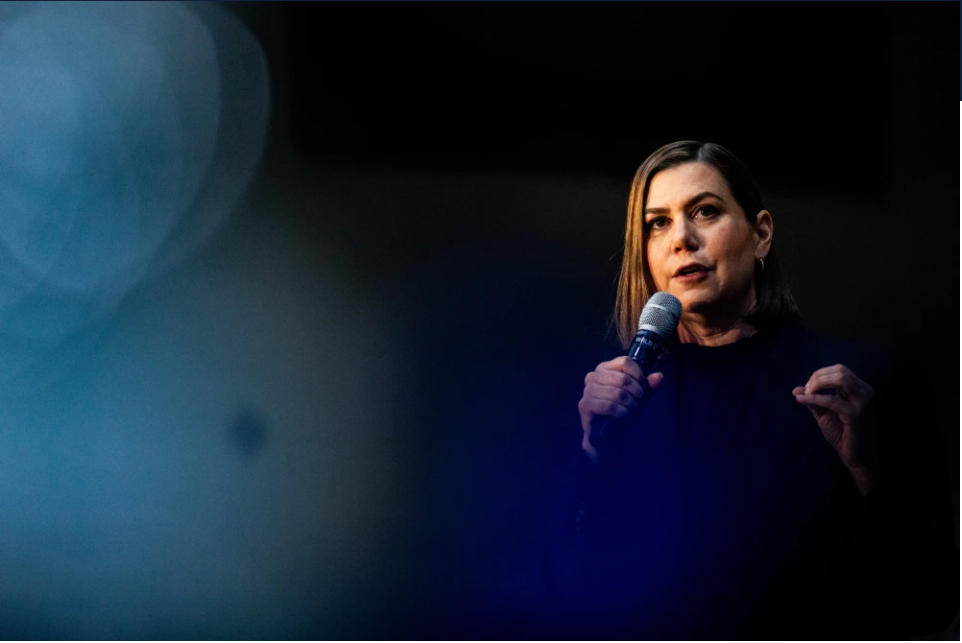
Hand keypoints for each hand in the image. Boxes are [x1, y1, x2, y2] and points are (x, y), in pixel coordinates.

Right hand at [578, 356, 662, 461]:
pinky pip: (610, 406)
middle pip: (623, 379)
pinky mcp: (585, 405)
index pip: (625, 361)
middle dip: (637, 394)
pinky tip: (626, 419)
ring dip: (631, 406)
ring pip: (618, 394)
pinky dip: (623, 414)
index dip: (638, 375)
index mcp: (605, 368)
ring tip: (633, 413)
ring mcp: (588, 390)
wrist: (607, 435)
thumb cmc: (621, 411)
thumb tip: (659, 376)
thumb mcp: (639, 397)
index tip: (643, 389)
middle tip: (639, 405)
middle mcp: (593, 376)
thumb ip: (648, 386)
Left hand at [794, 364, 876, 493]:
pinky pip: (831, 400)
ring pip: (840, 379)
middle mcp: (865, 392)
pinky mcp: (856, 414)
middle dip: (817, 378)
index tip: (807, 387)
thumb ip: (812, 400)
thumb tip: (796, 389)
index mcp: (859, 389)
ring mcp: (863, 402)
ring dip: (817, 385)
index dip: (820, 374)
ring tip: (806, 394)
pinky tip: (802, 400)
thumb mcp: (824, 413)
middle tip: (806, 390)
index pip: (839, 370)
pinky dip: (814, 398)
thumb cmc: (842, 433)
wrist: (855, 455)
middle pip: (840, 371)